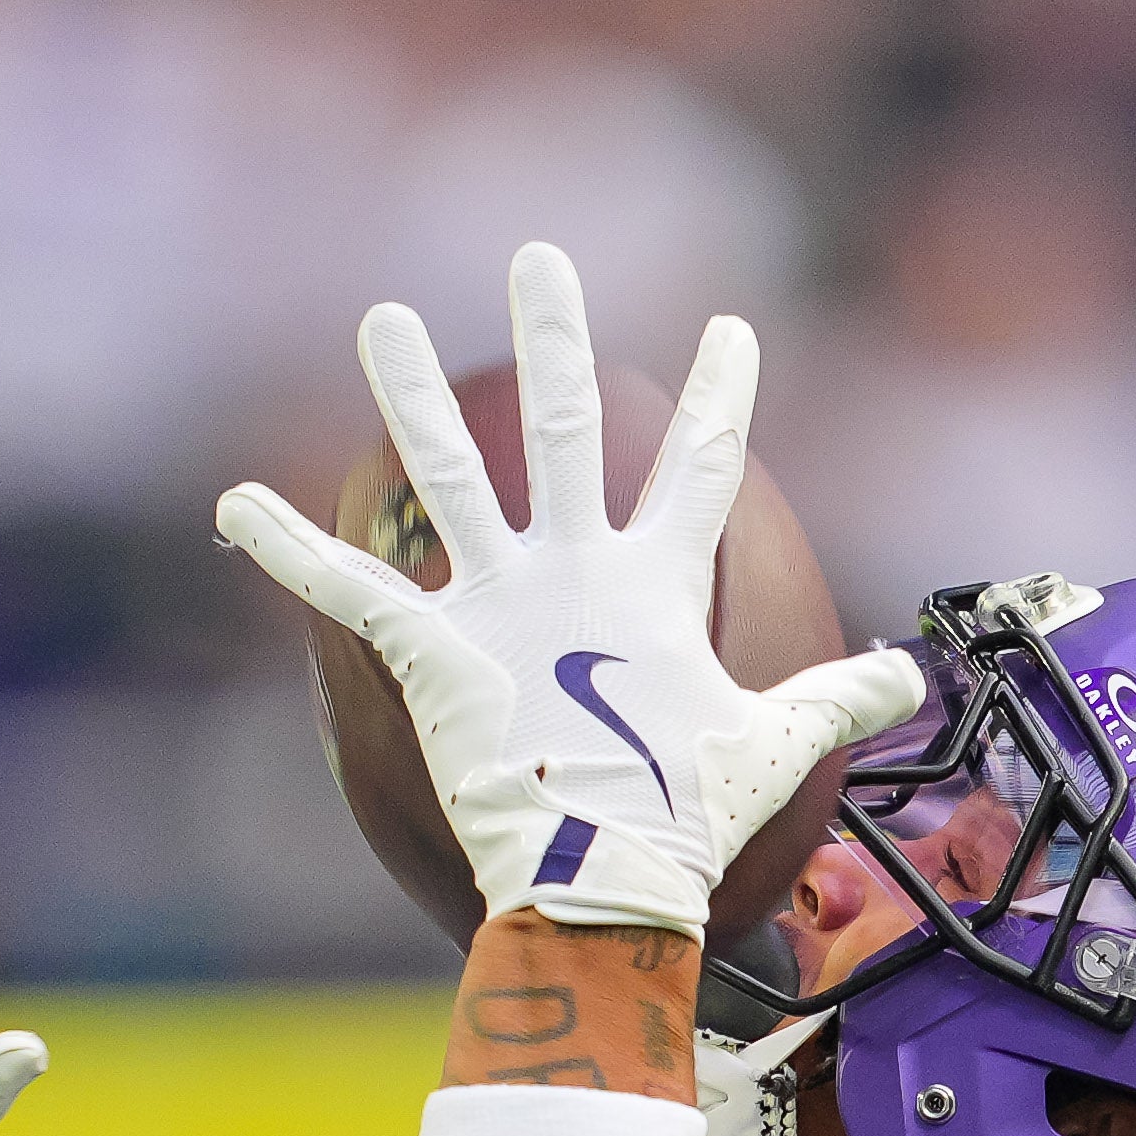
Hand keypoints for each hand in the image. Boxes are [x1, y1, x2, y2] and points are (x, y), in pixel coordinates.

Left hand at [215, 242, 919, 937]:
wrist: (607, 879)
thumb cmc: (690, 818)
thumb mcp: (777, 745)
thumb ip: (838, 697)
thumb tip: (904, 678)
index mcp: (657, 584)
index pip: (702, 466)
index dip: (723, 394)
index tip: (731, 329)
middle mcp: (576, 570)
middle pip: (565, 424)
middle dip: (554, 335)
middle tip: (539, 256)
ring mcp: (501, 603)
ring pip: (447, 475)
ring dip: (408, 396)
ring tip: (382, 320)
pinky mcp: (433, 652)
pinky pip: (348, 588)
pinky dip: (286, 547)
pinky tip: (231, 500)